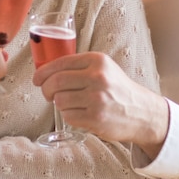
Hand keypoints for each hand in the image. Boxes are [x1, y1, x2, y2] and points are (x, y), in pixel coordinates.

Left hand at [33, 52, 168, 157]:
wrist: (141, 112)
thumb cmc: (118, 90)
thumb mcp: (104, 69)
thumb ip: (80, 67)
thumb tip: (46, 72)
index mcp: (97, 61)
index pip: (60, 63)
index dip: (43, 72)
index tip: (37, 79)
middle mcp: (97, 77)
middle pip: (55, 82)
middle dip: (45, 89)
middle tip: (47, 94)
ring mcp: (96, 98)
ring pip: (59, 100)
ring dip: (59, 103)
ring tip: (71, 103)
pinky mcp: (95, 117)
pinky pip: (68, 115)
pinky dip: (69, 115)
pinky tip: (80, 113)